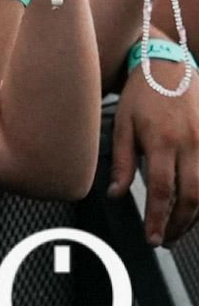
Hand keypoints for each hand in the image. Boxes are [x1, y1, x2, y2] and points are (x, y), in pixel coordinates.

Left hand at [109, 58, 198, 245]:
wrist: (169, 64)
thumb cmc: (142, 94)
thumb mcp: (122, 124)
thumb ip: (120, 161)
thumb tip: (115, 194)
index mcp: (162, 142)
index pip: (160, 191)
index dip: (157, 218)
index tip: (151, 238)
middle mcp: (190, 145)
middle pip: (190, 197)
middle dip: (178, 225)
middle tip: (163, 240)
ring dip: (194, 216)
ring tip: (177, 230)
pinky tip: (195, 208)